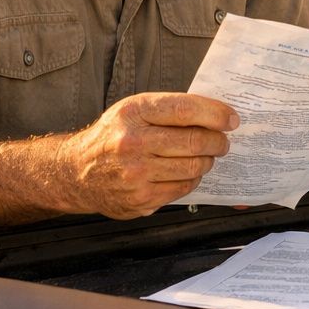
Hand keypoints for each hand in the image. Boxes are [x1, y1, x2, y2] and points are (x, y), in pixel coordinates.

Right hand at [57, 92, 238, 218]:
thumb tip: (217, 115)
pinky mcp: (140, 199)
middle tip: (222, 141)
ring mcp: (135, 174)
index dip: (215, 114)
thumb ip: (169, 110)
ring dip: (206, 161)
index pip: (185, 110)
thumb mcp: (133, 111)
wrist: (76, 172)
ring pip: (193, 167)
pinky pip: (183, 188)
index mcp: (133, 113)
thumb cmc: (113, 136)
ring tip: (204, 156)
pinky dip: (192, 179)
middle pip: (195, 142)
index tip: (231, 119)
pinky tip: (186, 172)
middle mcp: (132, 142)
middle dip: (217, 141)